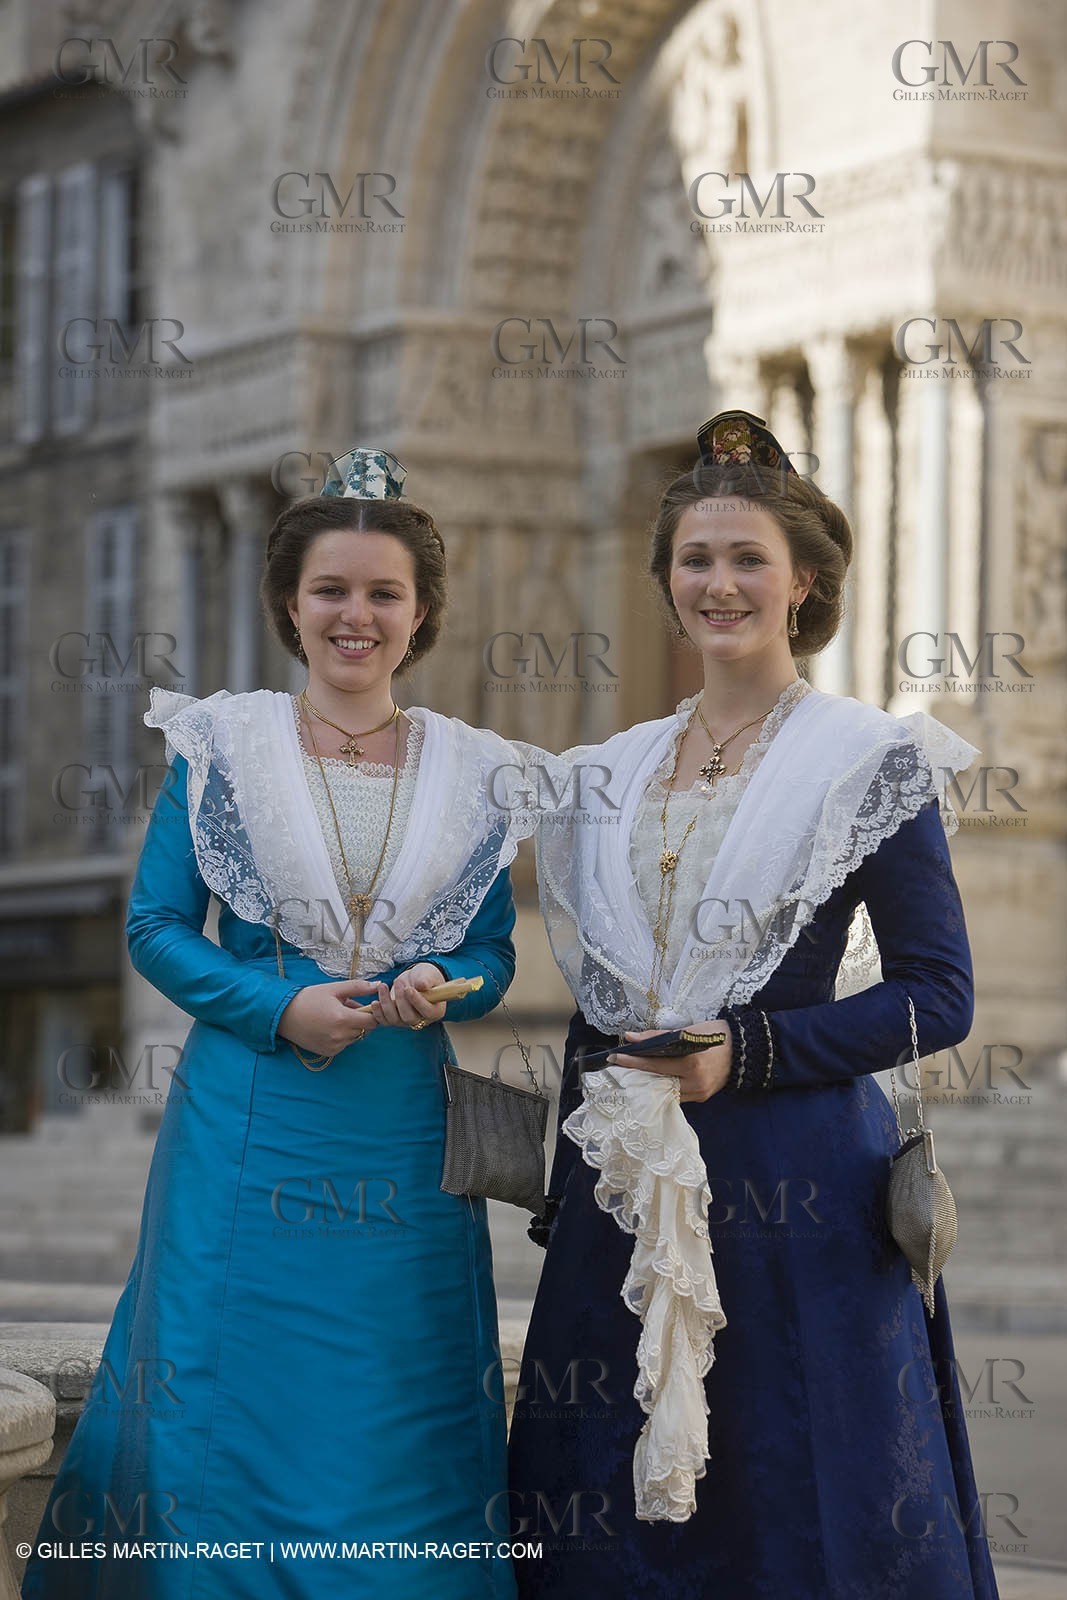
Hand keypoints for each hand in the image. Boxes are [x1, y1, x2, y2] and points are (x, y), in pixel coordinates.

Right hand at [277, 980, 380, 1056]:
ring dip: (351, 1028)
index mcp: (343, 1018)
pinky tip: (329, 1026)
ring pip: (354, 1037)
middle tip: (347, 1008)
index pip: (372, 1021)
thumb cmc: (309, 999)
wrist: (284, 1015)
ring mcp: (334, 1046)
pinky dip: (342, 1036)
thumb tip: (378, 985)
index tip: (366, 1006)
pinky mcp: (328, 1052)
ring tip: (336, 1016)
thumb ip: (358, 987)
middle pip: (364, 1030)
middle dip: (360, 1019)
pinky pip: (344, 1044)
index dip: (372, 1013)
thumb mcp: (334, 989)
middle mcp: (340, 1035)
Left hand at [363, 962, 448, 1029]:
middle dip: (401, 1000)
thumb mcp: (429, 975)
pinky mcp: (394, 1018)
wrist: (414, 979)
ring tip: (383, 986)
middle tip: (399, 982)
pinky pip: (384, 1021)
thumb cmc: (425, 977)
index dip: (417, 1002)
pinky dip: (378, 1013)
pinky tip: (375, 1002)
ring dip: (387, 1004)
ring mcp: (406, 1020)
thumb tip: (422, 985)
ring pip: (394, 1019)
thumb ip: (426, 980)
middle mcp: (421, 1019)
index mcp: (435, 1011)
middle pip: (409, 1018)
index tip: (409, 989)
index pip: (427, 1011)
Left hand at [608, 1023, 731, 1103]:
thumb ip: (659, 1036)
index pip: (655, 1064)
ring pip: (665, 1090)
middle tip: (617, 1067)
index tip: (615, 1057)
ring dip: (647, 1081)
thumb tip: (633, 1037)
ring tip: (631, 1072)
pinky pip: (676, 1093)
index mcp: (692, 1062)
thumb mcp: (689, 1030)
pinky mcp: (701, 1097)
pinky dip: (663, 1085)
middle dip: (636, 1073)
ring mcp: (699, 1093)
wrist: (746, 1049)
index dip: (633, 1060)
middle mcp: (695, 1082)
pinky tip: (651, 1079)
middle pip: (656, 1080)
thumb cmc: (717, 1034)